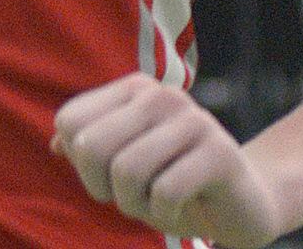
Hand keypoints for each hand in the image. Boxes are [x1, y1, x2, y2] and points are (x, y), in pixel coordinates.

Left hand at [54, 75, 288, 247]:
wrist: (246, 206)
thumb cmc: (176, 186)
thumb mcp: (125, 169)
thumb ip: (89, 151)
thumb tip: (57, 143)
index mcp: (133, 90)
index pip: (70, 122)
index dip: (81, 164)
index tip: (109, 179)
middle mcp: (160, 95)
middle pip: (91, 146)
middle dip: (103, 188)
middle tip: (132, 198)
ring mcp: (193, 119)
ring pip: (126, 171)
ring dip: (135, 205)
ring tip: (158, 203)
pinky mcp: (219, 151)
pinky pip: (164, 191)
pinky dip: (164, 213)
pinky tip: (183, 208)